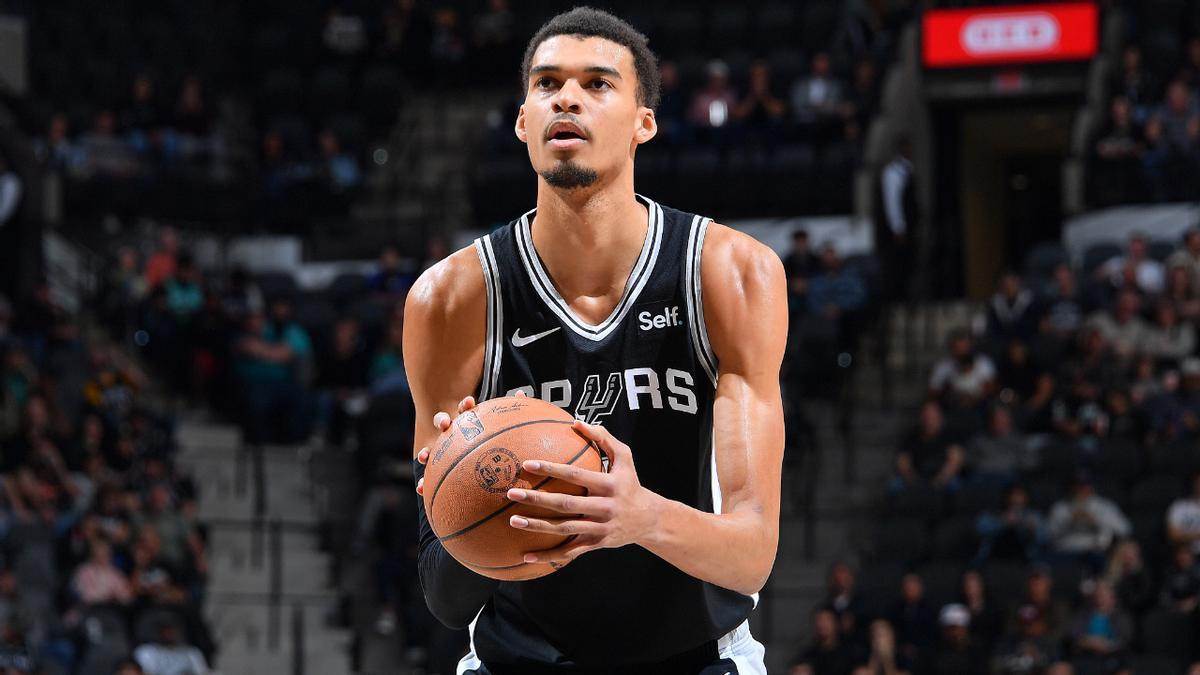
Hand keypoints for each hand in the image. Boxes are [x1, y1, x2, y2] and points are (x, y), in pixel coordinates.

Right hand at [415, 391, 529, 495]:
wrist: (489, 475)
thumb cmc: (498, 448)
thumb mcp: (508, 433)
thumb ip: (514, 413)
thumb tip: (522, 393)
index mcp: (469, 426)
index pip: (465, 411)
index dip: (466, 405)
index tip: (470, 401)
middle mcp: (454, 437)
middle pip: (444, 424)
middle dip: (441, 421)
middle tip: (446, 424)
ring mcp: (444, 454)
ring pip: (431, 451)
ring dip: (425, 452)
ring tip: (424, 456)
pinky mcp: (440, 473)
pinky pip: (430, 479)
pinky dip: (423, 483)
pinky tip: (421, 488)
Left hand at [506, 421, 660, 564]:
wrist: (649, 520)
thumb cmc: (630, 483)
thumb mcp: (625, 457)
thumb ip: (603, 437)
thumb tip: (576, 422)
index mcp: (608, 484)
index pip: (575, 475)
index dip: (551, 469)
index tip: (528, 464)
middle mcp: (604, 507)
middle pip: (565, 504)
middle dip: (537, 499)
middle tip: (512, 493)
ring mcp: (599, 528)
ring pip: (564, 529)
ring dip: (537, 526)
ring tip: (513, 520)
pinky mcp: (596, 544)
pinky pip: (569, 552)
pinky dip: (549, 556)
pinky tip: (526, 556)